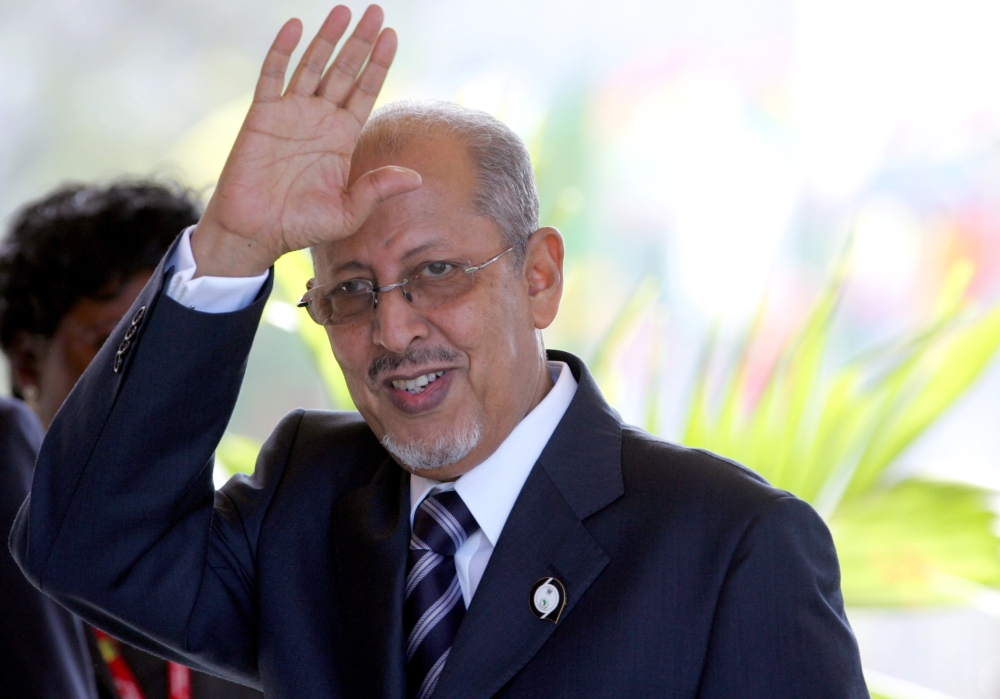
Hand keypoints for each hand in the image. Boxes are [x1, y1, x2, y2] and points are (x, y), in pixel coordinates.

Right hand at [193, 5, 421, 276]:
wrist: (255, 231)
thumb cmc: (302, 225)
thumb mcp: (348, 211)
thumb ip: (378, 189)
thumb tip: (416, 177)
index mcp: (342, 137)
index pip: (365, 92)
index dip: (378, 65)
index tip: (391, 37)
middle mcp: (319, 119)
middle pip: (345, 71)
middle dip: (360, 42)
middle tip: (376, 11)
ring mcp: (291, 113)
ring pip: (313, 65)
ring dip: (328, 38)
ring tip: (344, 10)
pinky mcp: (262, 115)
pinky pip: (273, 75)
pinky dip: (282, 50)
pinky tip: (295, 26)